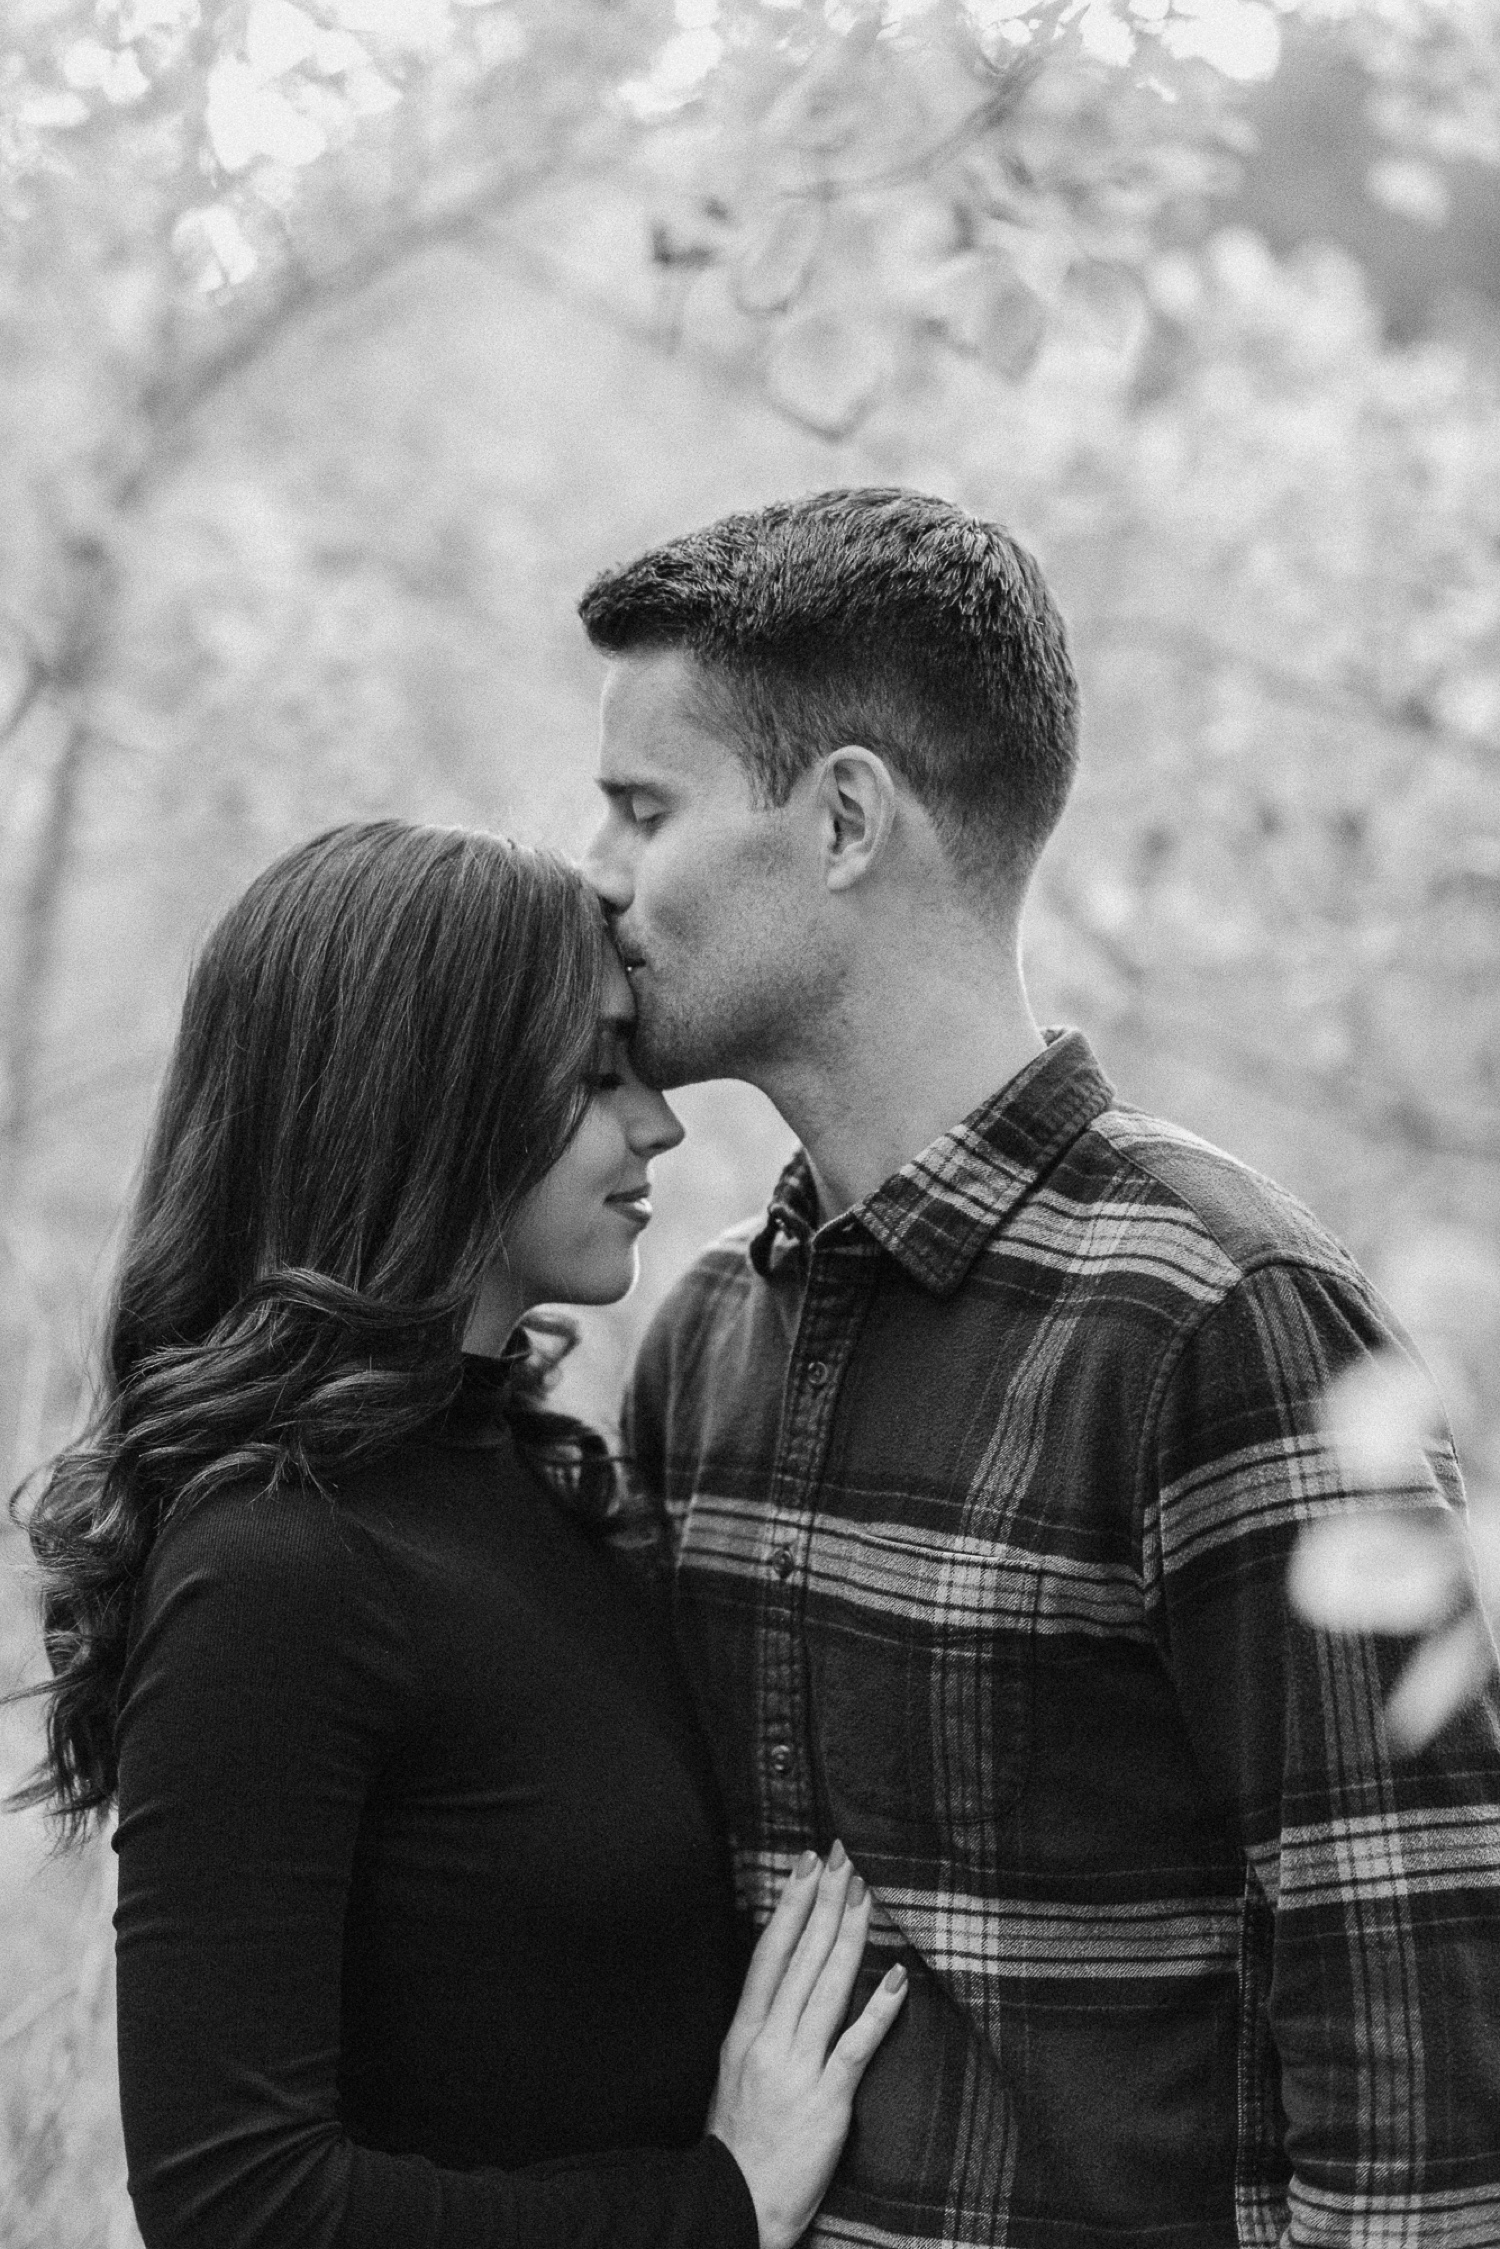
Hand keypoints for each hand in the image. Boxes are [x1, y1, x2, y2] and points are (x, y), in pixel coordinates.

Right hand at [706, 1844, 907, 2248]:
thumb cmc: (737, 2141)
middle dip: (826, 1903)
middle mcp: (768, 2041)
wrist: (733, 2205)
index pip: (769, 1953)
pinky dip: (879, 2010)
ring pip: (827, 1988)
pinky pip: (856, 2046)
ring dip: (850, 1936)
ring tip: (868, 1895)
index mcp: (743, 2032)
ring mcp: (797, 2069)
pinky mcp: (827, 2101)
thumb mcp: (734, 2073)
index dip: (791, 1905)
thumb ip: (759, 2027)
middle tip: (845, 1857)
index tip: (808, 1864)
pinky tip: (898, 1977)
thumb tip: (784, 1982)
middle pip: (801, 1958)